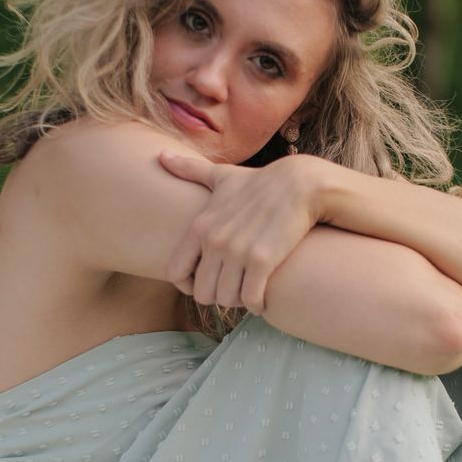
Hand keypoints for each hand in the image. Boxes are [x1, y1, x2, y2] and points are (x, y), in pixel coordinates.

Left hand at [156, 150, 324, 314]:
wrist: (300, 184)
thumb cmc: (260, 182)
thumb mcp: (221, 176)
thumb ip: (189, 170)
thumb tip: (161, 156)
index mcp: (200, 226)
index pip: (175, 273)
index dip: (187, 286)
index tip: (205, 284)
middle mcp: (215, 241)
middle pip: (202, 294)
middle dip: (217, 297)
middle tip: (232, 291)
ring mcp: (238, 252)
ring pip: (226, 300)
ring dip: (238, 302)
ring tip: (248, 293)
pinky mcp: (263, 261)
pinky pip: (250, 300)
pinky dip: (257, 305)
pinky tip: (263, 299)